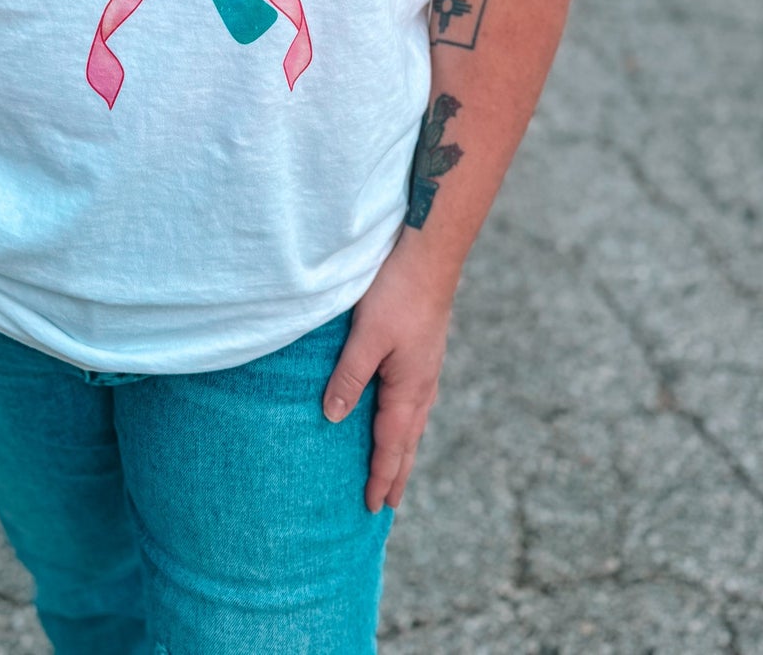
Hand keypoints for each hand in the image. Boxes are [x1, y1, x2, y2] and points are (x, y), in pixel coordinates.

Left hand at [322, 244, 453, 513]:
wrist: (431, 256)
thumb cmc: (397, 293)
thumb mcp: (366, 337)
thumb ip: (348, 378)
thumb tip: (331, 418)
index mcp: (409, 389)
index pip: (391, 444)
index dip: (380, 475)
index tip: (373, 506)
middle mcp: (423, 385)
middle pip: (408, 440)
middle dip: (396, 472)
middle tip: (387, 503)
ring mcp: (427, 368)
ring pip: (414, 420)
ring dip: (404, 448)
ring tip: (397, 468)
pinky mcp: (425, 352)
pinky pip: (416, 401)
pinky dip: (407, 421)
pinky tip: (403, 414)